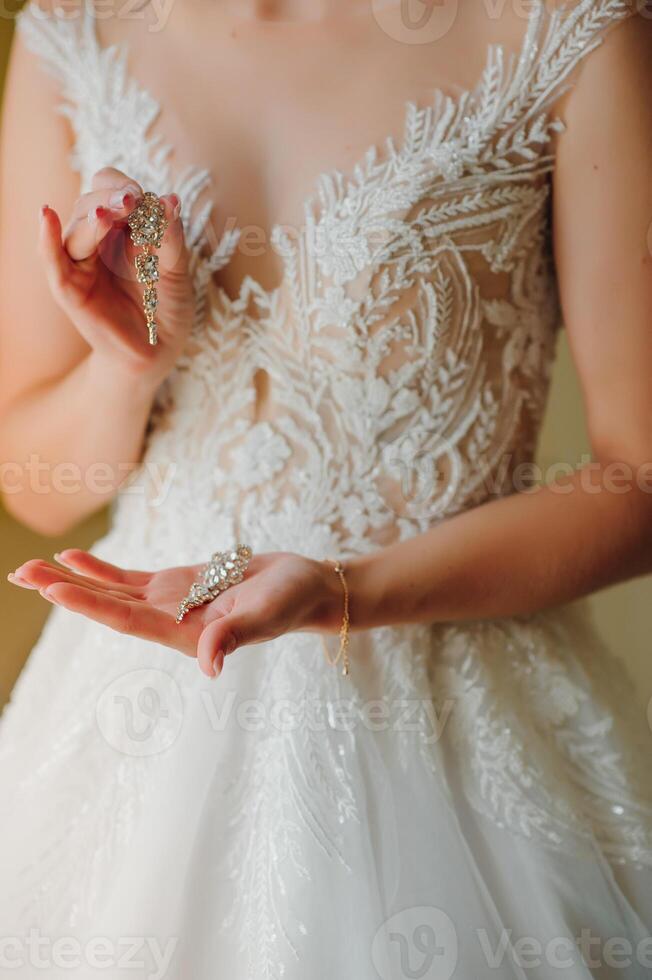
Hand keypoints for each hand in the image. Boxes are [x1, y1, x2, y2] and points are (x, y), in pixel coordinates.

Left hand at [8, 550, 342, 677]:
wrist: (303, 587)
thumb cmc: (290, 602)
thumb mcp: (266, 615)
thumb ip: (235, 636)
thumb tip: (209, 667)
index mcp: (184, 634)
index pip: (126, 620)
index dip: (89, 604)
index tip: (52, 588)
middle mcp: (168, 622)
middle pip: (107, 607)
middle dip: (64, 590)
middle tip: (21, 574)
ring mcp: (169, 603)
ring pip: (111, 592)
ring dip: (73, 580)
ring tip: (32, 568)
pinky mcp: (176, 585)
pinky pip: (130, 578)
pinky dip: (101, 569)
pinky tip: (73, 558)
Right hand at [40, 167, 194, 389]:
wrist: (158, 351)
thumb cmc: (167, 308)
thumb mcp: (177, 271)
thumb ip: (171, 239)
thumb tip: (171, 200)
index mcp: (123, 226)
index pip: (110, 189)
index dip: (121, 186)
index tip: (142, 197)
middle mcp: (98, 238)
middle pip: (89, 202)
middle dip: (109, 199)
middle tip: (130, 202)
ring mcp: (81, 262)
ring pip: (76, 229)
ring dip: (92, 218)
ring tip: (108, 216)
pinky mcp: (70, 288)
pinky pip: (53, 259)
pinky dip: (47, 238)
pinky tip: (46, 215)